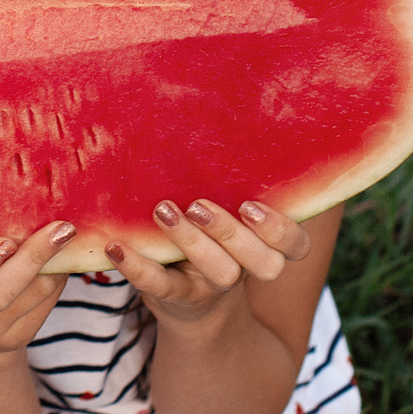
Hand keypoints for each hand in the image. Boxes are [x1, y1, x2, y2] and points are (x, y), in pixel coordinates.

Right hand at [0, 221, 77, 355]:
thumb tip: (5, 195)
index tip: (5, 241)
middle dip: (28, 260)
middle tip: (54, 231)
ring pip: (27, 298)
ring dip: (51, 264)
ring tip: (65, 232)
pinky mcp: (18, 337)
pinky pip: (44, 305)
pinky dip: (56, 276)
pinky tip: (63, 254)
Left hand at [107, 198, 312, 328]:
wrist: (187, 301)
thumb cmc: (208, 233)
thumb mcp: (224, 209)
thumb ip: (227, 181)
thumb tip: (205, 112)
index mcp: (263, 244)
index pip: (296, 246)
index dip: (282, 231)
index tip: (250, 204)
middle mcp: (245, 268)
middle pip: (263, 262)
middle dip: (232, 232)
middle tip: (199, 205)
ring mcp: (212, 286)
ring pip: (220, 272)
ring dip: (192, 241)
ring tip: (163, 211)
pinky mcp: (176, 298)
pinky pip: (160, 286)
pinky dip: (137, 266)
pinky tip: (116, 246)